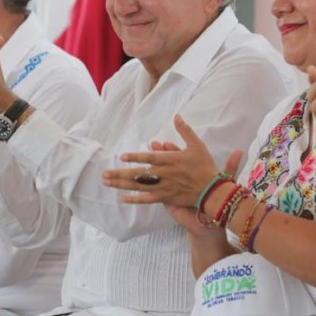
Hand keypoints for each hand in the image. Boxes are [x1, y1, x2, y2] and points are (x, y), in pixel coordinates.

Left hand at [101, 114, 242, 207]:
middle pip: (138, 174)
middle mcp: (164, 174)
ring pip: (139, 186)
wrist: (213, 190)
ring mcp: (163, 187)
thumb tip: (176, 115)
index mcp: (170, 160)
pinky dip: (135, 199)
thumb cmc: (204, 166)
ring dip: (121, 185)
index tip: (121, 157)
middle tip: (103, 174)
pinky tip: (123, 198)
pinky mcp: (166, 197)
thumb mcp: (196, 144)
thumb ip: (184, 130)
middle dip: (119, 174)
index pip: (148, 158)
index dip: (135, 157)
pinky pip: (148, 199)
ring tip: (107, 183)